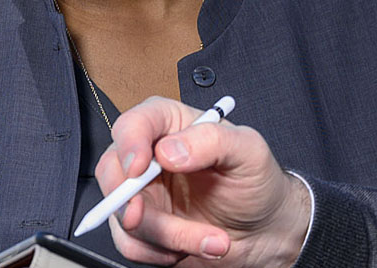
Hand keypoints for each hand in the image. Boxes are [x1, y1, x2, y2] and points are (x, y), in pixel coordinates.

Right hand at [95, 97, 310, 266]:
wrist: (265, 230)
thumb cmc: (256, 183)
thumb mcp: (248, 151)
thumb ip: (211, 140)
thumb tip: (168, 151)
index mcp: (167, 125)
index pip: (132, 125)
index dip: (129, 146)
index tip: (140, 169)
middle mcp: (148, 156)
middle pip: (111, 171)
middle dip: (127, 200)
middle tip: (145, 216)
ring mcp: (142, 194)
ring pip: (122, 215)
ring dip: (166, 235)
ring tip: (210, 238)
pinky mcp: (143, 227)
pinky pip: (130, 244)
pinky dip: (162, 253)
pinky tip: (195, 245)